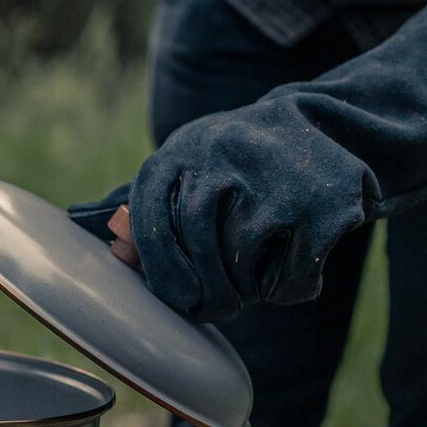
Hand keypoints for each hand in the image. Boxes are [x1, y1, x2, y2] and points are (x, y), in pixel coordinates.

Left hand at [71, 0, 426, 322]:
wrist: (331, 124)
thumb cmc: (241, 162)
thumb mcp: (188, 168)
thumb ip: (144, 209)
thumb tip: (96, 239)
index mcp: (176, 155)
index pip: (150, 233)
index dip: (166, 279)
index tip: (183, 299)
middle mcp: (217, 162)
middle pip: (197, 265)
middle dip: (212, 297)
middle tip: (225, 302)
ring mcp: (270, 185)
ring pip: (242, 277)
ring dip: (254, 289)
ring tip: (265, 267)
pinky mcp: (321, 209)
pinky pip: (292, 282)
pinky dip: (295, 287)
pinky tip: (301, 262)